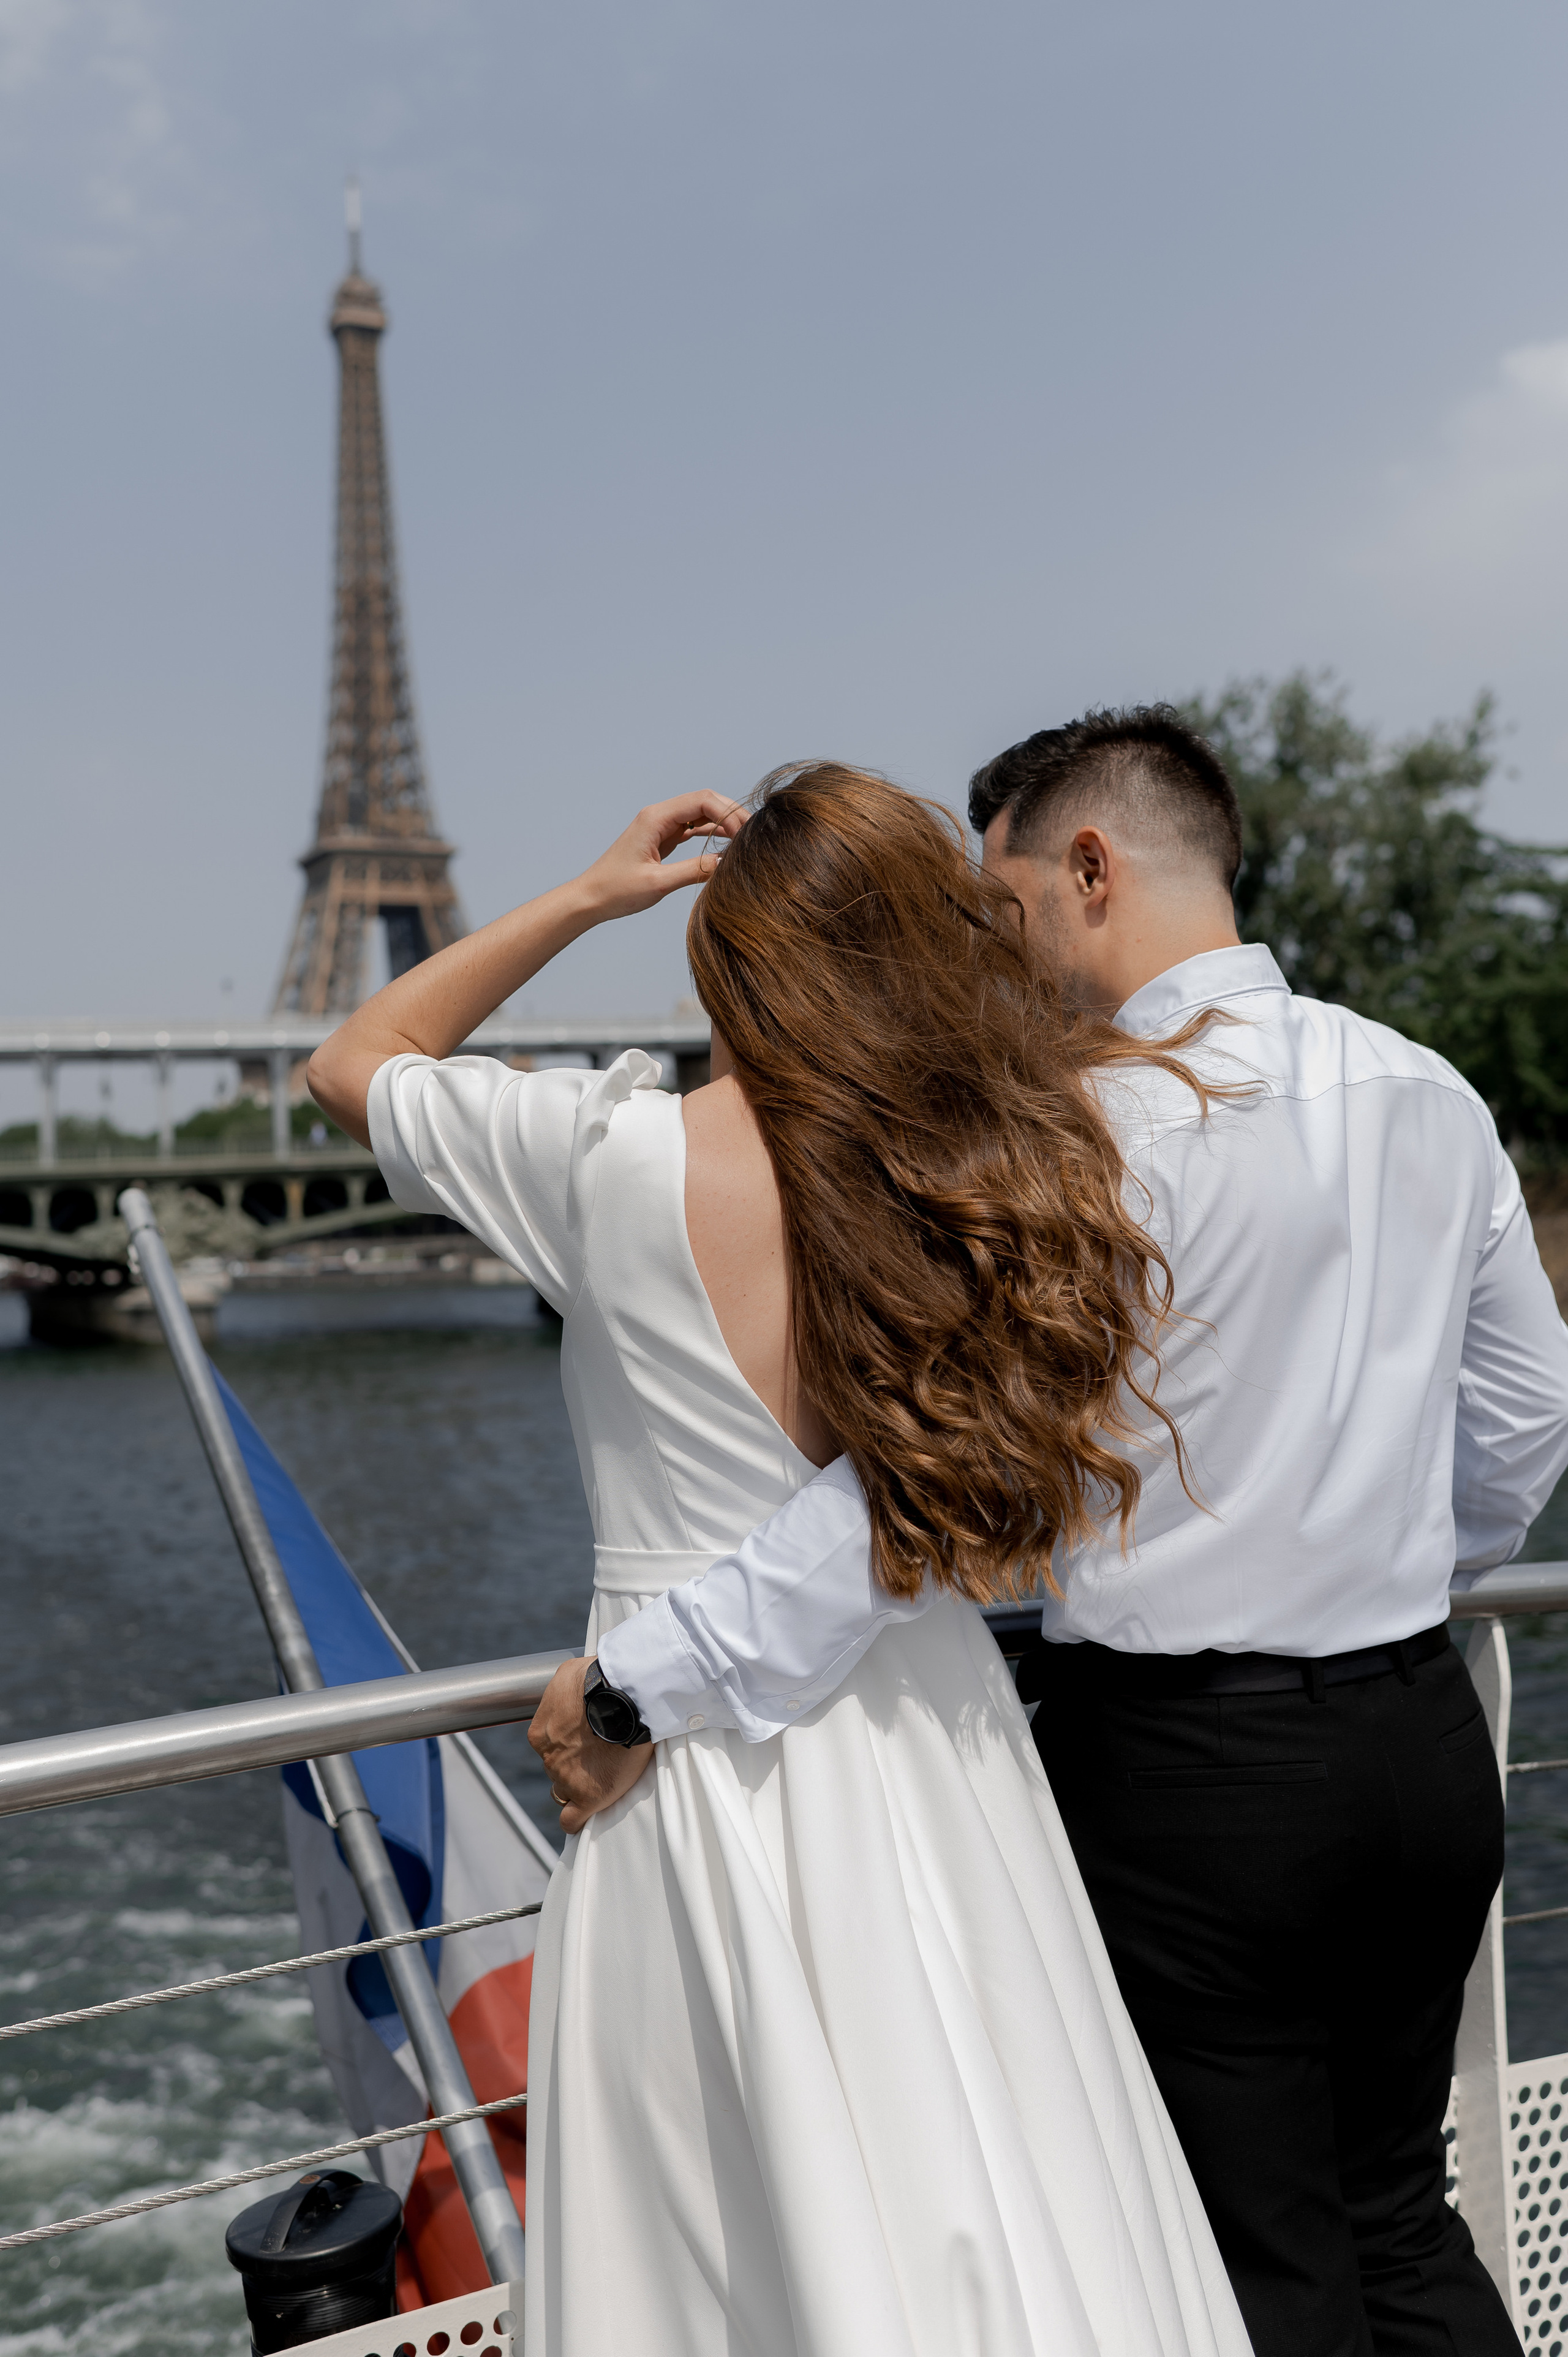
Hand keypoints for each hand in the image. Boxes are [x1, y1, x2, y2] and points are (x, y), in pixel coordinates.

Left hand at [528, 1657, 653, 1833]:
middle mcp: (549, 1756)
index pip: (549, 1747)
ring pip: (565, 1790)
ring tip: (604, 1773)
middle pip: (558, 1767)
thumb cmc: (601, 1678)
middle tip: (600, 1752)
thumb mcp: (571, 1674)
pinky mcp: (588, 1795)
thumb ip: (565, 1691)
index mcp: (542, 1732)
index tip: (584, 1740)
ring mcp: (566, 1778)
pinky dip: (578, 1818)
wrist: (624, 1696)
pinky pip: (572, 1820)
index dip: (568, 1745)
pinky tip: (588, 1812)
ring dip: (580, 1783)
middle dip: (574, 1762)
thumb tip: (570, 1688)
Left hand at [575, 792, 744, 922]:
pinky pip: (693, 828)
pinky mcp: (662, 839)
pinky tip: (727, 844)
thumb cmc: (616, 890)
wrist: (591, 898)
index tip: (744, 835)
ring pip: (700, 813)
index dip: (728, 813)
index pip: (702, 801)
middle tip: (752, 834)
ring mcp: (661, 826)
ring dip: (723, 822)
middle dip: (730, 814)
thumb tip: (726, 863)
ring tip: (744, 839)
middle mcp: (658, 816)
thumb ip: (694, 871)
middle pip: (704, 801)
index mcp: (655, 818)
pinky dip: (711, 832)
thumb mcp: (658, 883)